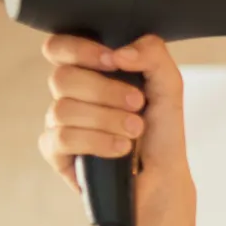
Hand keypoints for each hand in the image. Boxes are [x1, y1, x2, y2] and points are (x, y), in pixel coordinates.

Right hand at [37, 34, 191, 211]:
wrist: (163, 177)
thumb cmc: (161, 131)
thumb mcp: (169, 84)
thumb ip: (152, 54)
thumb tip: (119, 52)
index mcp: (91, 72)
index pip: (60, 47)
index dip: (79, 49)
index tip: (112, 61)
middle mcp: (71, 95)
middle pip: (62, 77)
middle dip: (106, 91)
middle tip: (138, 104)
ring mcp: (60, 123)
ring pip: (63, 109)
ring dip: (108, 119)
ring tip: (135, 131)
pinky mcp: (56, 152)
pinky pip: (62, 138)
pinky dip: (97, 141)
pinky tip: (120, 149)